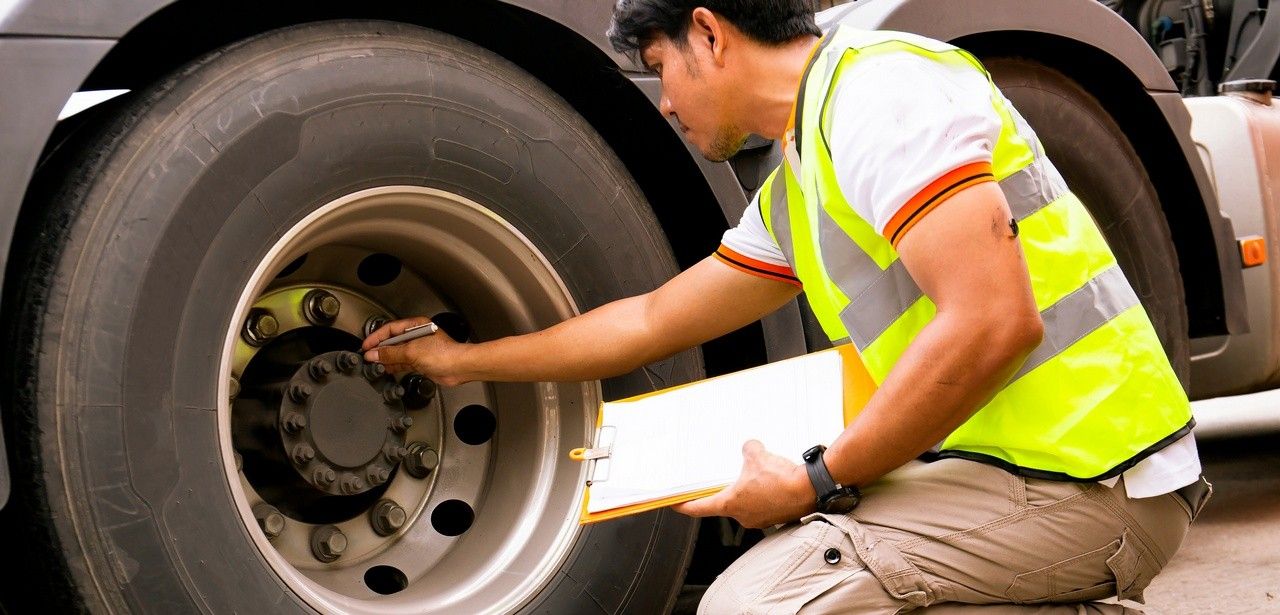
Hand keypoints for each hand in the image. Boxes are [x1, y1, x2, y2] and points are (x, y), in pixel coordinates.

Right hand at [361, 317, 469, 385]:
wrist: (459, 367)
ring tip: (374, 364)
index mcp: (415, 326)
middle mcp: (417, 336)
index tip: (365, 346)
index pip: (390, 329)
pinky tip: (386, 369)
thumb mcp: (411, 351)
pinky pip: (403, 362)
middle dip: (379, 349)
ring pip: (397, 353)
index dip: (376, 337)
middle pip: (393, 341)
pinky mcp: (421, 361)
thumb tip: (374, 354)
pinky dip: (394, 365)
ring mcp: (419, 349)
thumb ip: (390, 353)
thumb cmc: (444, 353)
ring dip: (386, 359)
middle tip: (368, 357)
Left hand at [672, 440, 815, 528]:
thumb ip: (747, 449)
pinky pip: (763, 504)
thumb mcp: (757, 456)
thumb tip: (749, 447)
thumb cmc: (781, 480)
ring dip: (748, 490)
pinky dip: (764, 493)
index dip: (683, 505)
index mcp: (730, 504)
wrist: (810, 489)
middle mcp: (742, 516)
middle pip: (725, 503)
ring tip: (757, 475)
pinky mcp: (775, 516)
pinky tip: (772, 481)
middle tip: (726, 477)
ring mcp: (759, 519)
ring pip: (746, 503)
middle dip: (726, 489)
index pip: (698, 508)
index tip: (674, 504)